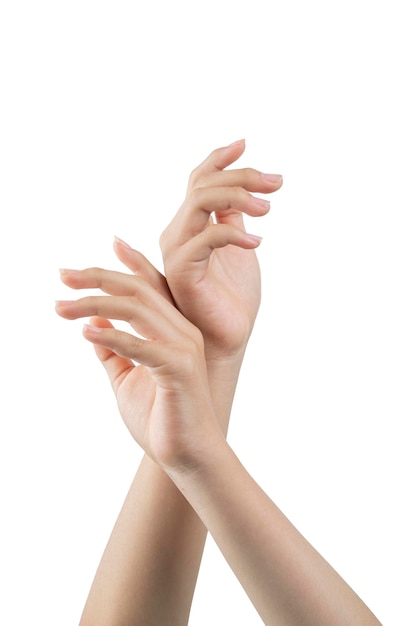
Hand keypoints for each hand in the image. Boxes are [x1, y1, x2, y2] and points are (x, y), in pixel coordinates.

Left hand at [56, 266, 221, 469]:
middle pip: (139, 289)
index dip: (121, 265)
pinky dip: (111, 336)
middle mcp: (183, 331)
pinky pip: (141, 346)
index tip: (82, 264)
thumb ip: (113, 349)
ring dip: (95, 303)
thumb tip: (92, 321)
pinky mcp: (179, 369)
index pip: (148, 286)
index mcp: (173, 329)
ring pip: (138, 309)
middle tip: (62, 275)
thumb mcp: (126, 377)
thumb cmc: (160, 417)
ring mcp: (183, 348)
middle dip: (97, 278)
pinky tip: (85, 332)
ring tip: (62, 307)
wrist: (187, 456)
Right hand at [160, 139, 282, 359]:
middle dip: (242, 175)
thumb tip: (245, 196)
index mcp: (191, 225)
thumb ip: (233, 220)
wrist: (226, 339)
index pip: (198, 179)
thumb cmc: (233, 299)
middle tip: (277, 183)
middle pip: (203, 183)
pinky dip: (235, 233)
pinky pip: (207, 236)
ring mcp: (177, 249)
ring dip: (238, 194)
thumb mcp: (239, 249)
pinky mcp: (182, 269)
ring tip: (268, 208)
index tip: (245, 143)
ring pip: (200, 200)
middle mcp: (178, 231)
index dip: (218, 158)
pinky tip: (258, 243)